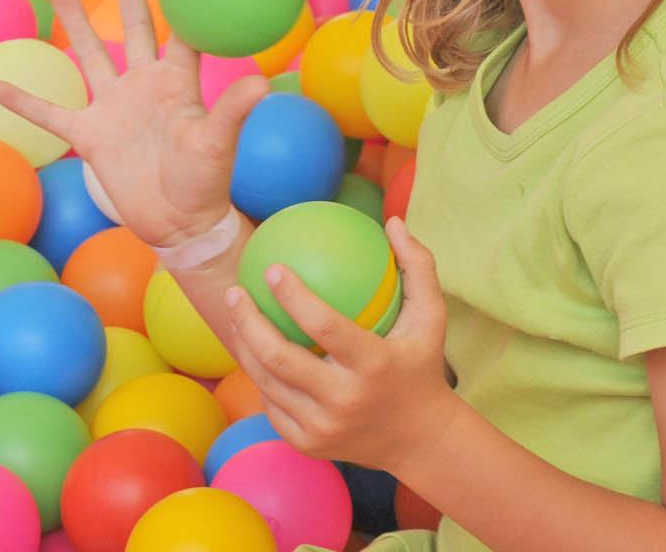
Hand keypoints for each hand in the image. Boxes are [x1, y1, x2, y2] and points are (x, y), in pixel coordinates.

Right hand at [0, 0, 267, 248]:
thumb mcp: (217, 144)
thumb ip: (232, 110)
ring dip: (76, 25)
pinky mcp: (90, 135)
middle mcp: (145, 86)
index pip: (182, 30)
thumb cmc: (206, 181)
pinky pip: (51, 113)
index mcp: (177, 82)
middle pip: (134, 27)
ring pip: (91, 56)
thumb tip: (263, 81)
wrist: (177, 222)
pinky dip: (25, 102)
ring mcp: (115, 107)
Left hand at [222, 216, 458, 470]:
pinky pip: (272, 406)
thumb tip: (393, 221)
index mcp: (373, 365)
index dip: (293, 297)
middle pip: (280, 359)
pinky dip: (260, 377)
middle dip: (248, 322)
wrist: (421, 440)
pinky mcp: (308, 444)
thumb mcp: (431, 316)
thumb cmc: (422, 366)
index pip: (324, 327)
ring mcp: (322, 428)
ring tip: (234, 314)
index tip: (273, 268)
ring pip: (267, 384)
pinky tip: (252, 350)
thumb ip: (418, 266)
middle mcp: (343, 400)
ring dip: (245, 346)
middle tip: (235, 292)